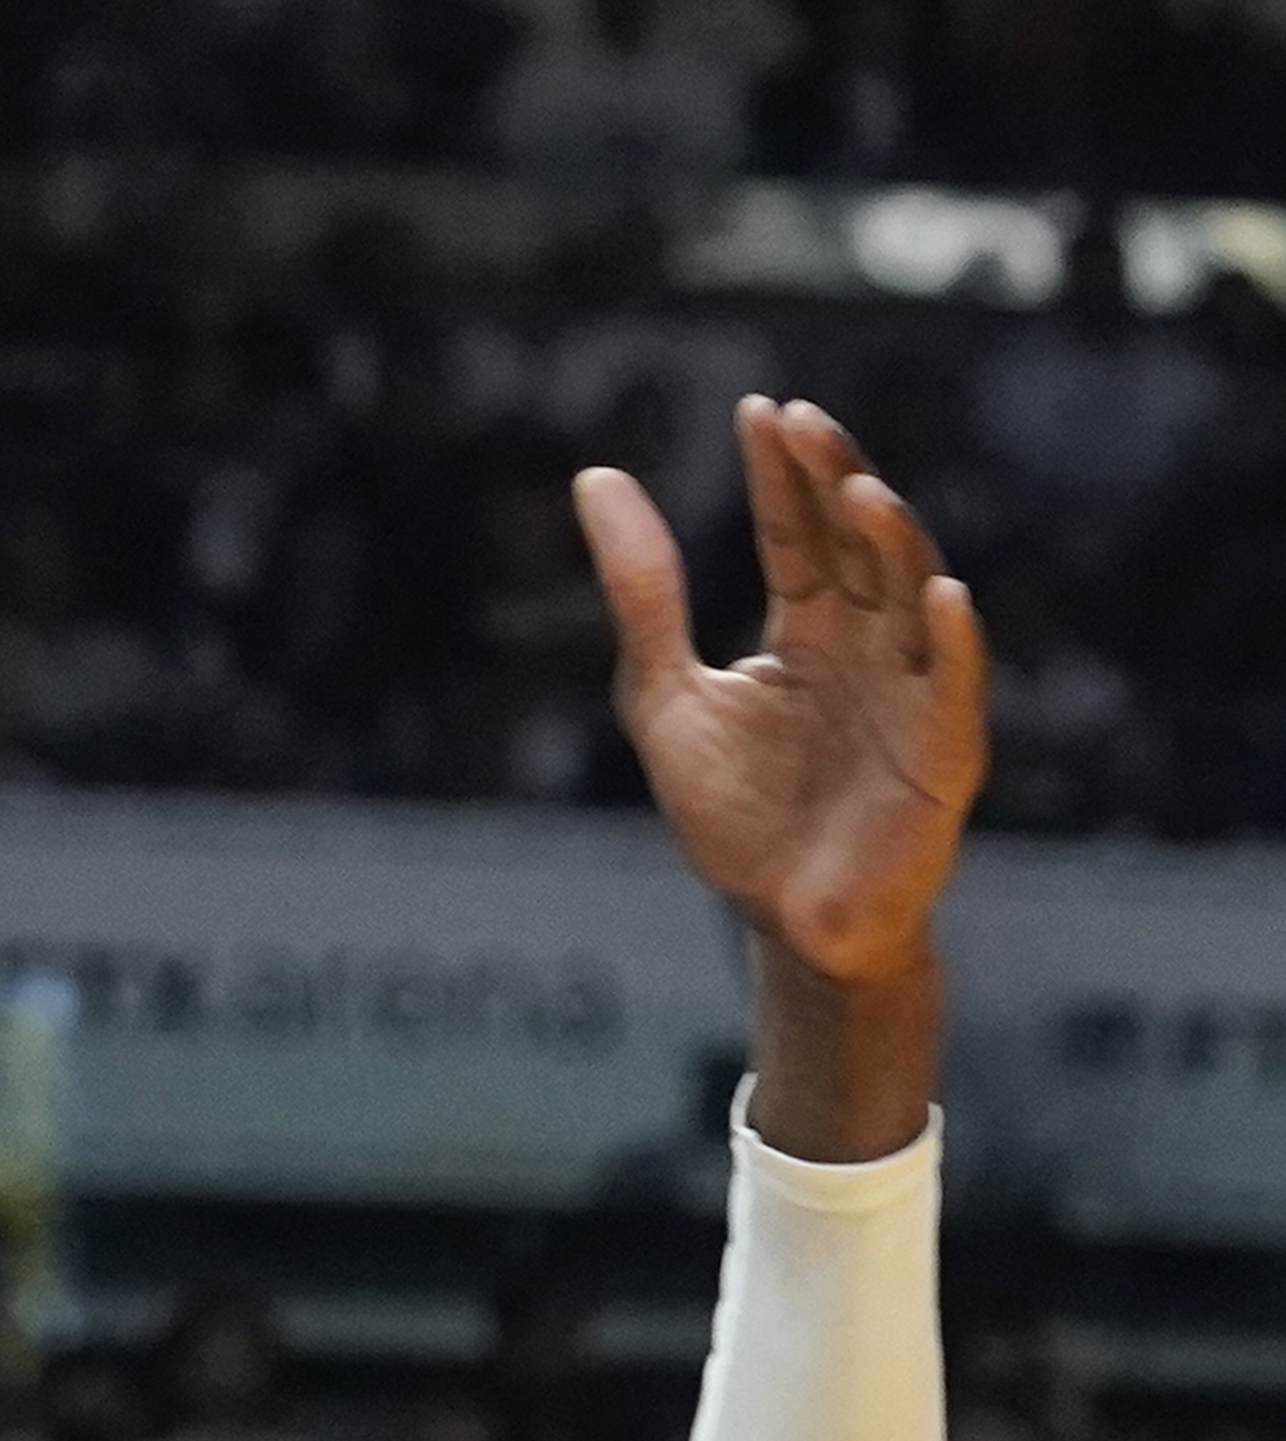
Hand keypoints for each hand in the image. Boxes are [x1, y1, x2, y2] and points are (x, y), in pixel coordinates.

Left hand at [578, 397, 984, 980]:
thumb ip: (642, 594)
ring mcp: (910, 694)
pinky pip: (953, 689)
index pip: (797, 533)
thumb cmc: (735, 815)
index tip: (759, 409)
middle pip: (858, 546)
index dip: (780, 475)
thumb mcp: (664, 695)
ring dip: (892, 543)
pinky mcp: (941, 755)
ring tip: (859, 490)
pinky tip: (941, 593)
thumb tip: (595, 475)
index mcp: (808, 630)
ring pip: (912, 599)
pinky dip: (951, 642)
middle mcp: (868, 646)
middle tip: (803, 422)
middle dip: (834, 484)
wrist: (783, 921)